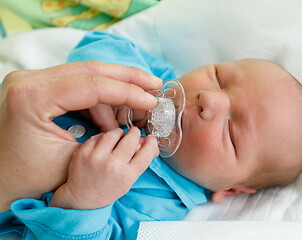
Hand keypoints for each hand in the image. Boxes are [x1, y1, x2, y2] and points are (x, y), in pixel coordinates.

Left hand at [0, 61, 161, 211]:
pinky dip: (98, 99)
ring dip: (112, 95)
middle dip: (128, 78)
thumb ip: (106, 136)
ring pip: (86, 75)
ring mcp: (30, 80)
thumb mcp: (74, 159)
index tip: (152, 100)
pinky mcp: (36, 86)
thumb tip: (134, 121)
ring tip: (129, 118)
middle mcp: (28, 80)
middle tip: (154, 84)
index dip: (129, 92)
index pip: (93, 84)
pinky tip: (110, 117)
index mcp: (32, 97)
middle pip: (91, 69)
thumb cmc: (28, 178)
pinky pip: (76, 85)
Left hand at [50, 127, 158, 209]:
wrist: (81, 198)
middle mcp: (113, 166)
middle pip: (131, 139)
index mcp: (127, 175)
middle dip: (135, 133)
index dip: (151, 143)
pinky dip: (103, 137)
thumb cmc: (108, 189)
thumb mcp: (127, 181)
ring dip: (119, 133)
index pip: (146, 153)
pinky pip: (98, 136)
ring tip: (118, 136)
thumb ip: (138, 163)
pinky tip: (104, 143)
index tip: (151, 138)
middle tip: (134, 132)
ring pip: (114, 133)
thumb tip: (149, 142)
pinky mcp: (83, 152)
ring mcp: (97, 158)